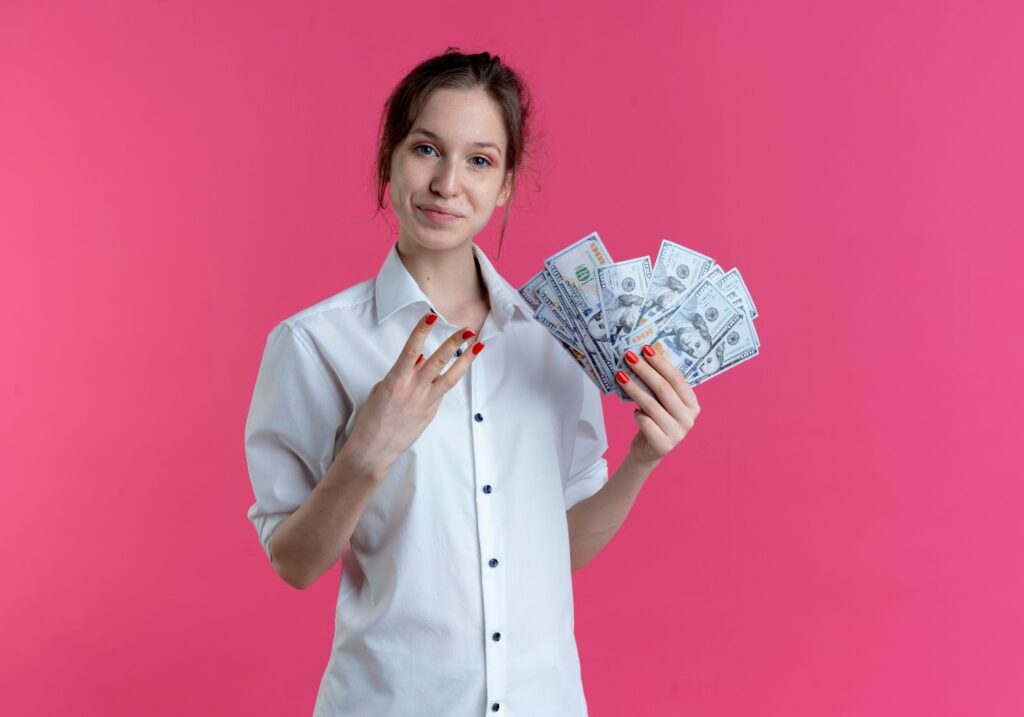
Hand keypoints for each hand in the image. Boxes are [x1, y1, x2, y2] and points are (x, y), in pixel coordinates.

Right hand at [346, 312, 483, 473]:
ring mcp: (425, 401)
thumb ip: (402, 372)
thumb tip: (419, 359)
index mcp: (396, 380)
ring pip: (450, 377)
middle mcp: (413, 389)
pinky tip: (455, 369)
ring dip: (465, 360)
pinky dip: (448, 378)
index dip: (422, 331)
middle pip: (438, 360)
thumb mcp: (382, 389)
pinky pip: (442, 391)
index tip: (431, 316)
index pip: (411, 348)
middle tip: (467, 329)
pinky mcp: (431, 412)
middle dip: (454, 343)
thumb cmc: (373, 418)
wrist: (374, 449)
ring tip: (476, 347)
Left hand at [615, 344, 700, 464]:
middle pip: (663, 389)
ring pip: (651, 405)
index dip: (660, 363)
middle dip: (644, 371)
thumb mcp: (661, 403)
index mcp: (692, 404)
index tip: (645, 349)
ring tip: (620, 376)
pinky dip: (637, 415)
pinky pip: (646, 423)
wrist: (649, 451)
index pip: (677, 379)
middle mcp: (689, 418)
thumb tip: (644, 356)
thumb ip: (659, 385)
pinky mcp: (664, 445)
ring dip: (634, 388)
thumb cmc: (655, 421)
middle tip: (629, 358)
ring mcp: (678, 433)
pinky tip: (633, 412)